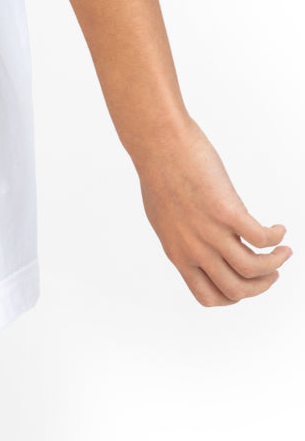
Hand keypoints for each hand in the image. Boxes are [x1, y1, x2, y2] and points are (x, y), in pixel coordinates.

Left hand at [135, 116, 292, 305]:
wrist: (158, 143)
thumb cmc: (159, 174)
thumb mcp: (164, 219)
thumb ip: (183, 239)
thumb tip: (203, 248)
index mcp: (177, 253)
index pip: (208, 296)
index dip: (233, 296)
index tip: (246, 281)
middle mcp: (193, 249)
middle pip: (236, 290)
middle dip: (260, 286)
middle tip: (272, 271)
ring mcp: (209, 231)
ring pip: (253, 270)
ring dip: (275, 264)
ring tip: (282, 251)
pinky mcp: (225, 210)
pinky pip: (260, 238)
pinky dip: (276, 238)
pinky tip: (278, 229)